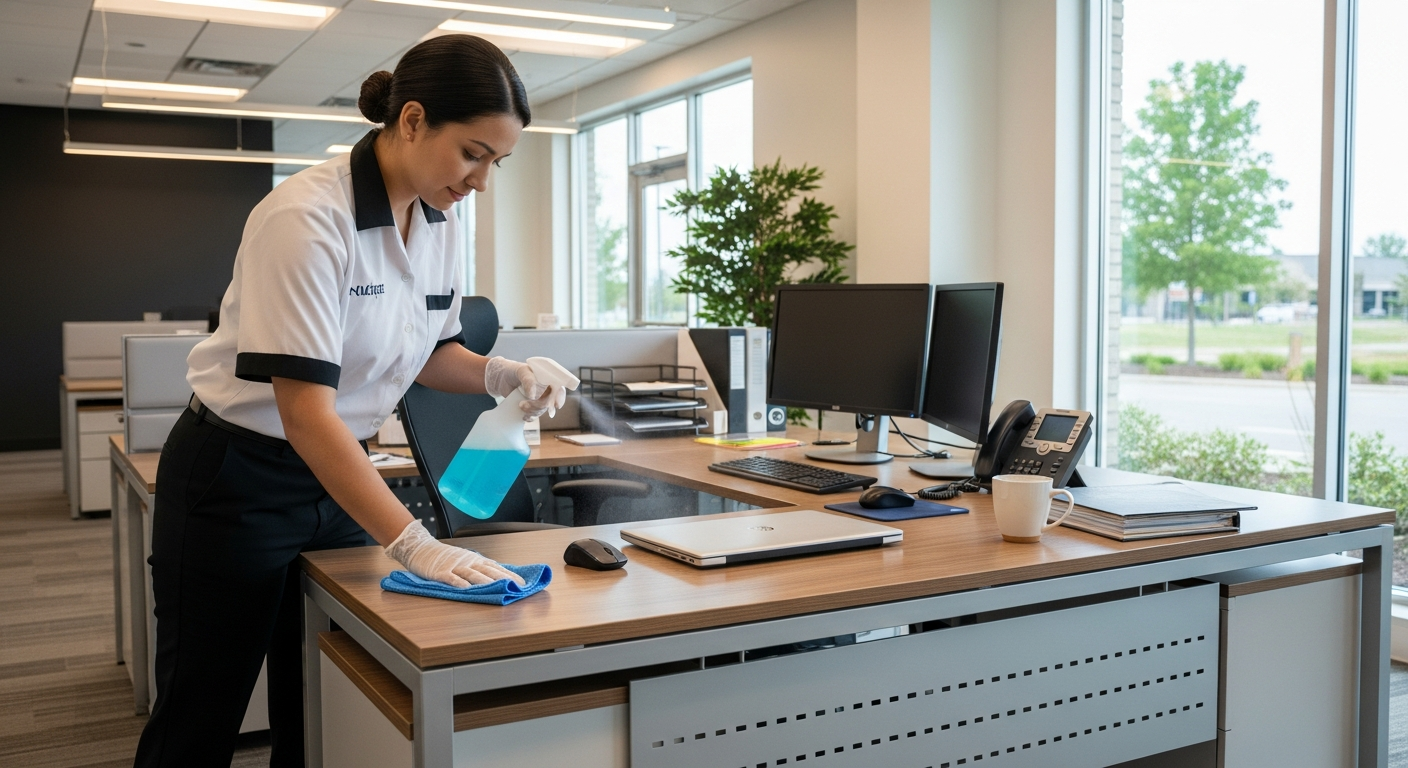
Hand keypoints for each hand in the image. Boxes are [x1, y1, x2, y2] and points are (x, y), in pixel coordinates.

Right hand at [385, 520, 524, 587]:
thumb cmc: (443, 557)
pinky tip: (468, 589)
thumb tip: (498, 576)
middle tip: (516, 586)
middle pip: (489, 570)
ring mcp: (454, 567)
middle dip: (504, 578)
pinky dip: (460, 584)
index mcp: (474, 559)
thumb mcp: (464, 560)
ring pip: (473, 574)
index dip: (509, 574)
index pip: (496, 567)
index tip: (522, 582)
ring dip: (487, 582)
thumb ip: (478, 568)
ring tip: (498, 588)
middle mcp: (468, 562)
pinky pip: (452, 578)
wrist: (420, 548)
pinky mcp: (440, 573)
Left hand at [483, 356, 567, 419]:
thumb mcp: (521, 371)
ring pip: (543, 410)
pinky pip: (536, 415)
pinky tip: (524, 416)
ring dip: (533, 411)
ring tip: (520, 406)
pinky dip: (531, 417)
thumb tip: (533, 395)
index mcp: (548, 378)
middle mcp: (547, 389)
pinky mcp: (533, 406)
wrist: (503, 379)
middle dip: (539, 406)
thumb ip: (528, 380)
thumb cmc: (514, 371)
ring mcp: (541, 398)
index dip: (560, 397)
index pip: (559, 388)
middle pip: (551, 402)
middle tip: (524, 404)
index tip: (556, 405)